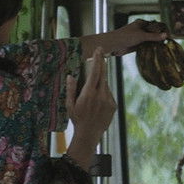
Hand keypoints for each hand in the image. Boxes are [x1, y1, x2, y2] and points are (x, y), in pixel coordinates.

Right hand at [64, 48, 115, 167]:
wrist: (89, 134)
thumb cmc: (77, 119)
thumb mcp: (69, 105)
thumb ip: (70, 90)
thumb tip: (70, 76)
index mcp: (88, 94)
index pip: (95, 72)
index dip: (98, 60)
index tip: (99, 50)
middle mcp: (100, 95)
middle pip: (103, 74)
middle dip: (102, 63)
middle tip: (101, 54)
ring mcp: (108, 100)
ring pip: (105, 85)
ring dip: (100, 82)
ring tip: (92, 91)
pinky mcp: (113, 105)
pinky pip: (108, 94)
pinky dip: (103, 92)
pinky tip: (97, 101)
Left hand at [80, 19, 166, 57]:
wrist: (112, 45)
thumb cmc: (125, 37)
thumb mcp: (141, 36)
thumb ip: (153, 37)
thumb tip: (165, 35)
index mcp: (142, 23)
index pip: (156, 25)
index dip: (163, 30)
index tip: (169, 36)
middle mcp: (141, 30)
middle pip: (154, 33)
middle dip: (160, 38)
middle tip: (169, 44)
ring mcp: (139, 38)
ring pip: (150, 41)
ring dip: (156, 44)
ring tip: (165, 49)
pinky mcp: (136, 45)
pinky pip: (146, 47)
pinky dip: (151, 49)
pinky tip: (157, 53)